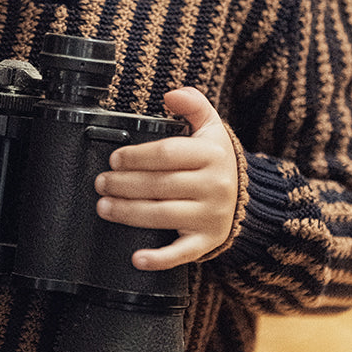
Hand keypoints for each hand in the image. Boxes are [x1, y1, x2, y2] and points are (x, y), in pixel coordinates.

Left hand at [94, 88, 238, 270]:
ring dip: (128, 213)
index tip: (115, 159)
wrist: (250, 198)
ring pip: (163, 216)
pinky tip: (137, 258)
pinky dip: (159, 258)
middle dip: (124, 184)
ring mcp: (210, 216)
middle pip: (159, 185)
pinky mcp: (206, 241)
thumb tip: (171, 93)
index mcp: (211, 155)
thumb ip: (194, 104)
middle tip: (101, 183)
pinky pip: (182, 253)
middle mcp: (213, 186)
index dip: (136, 156)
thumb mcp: (212, 127)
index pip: (167, 154)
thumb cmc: (218, 161)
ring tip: (104, 206)